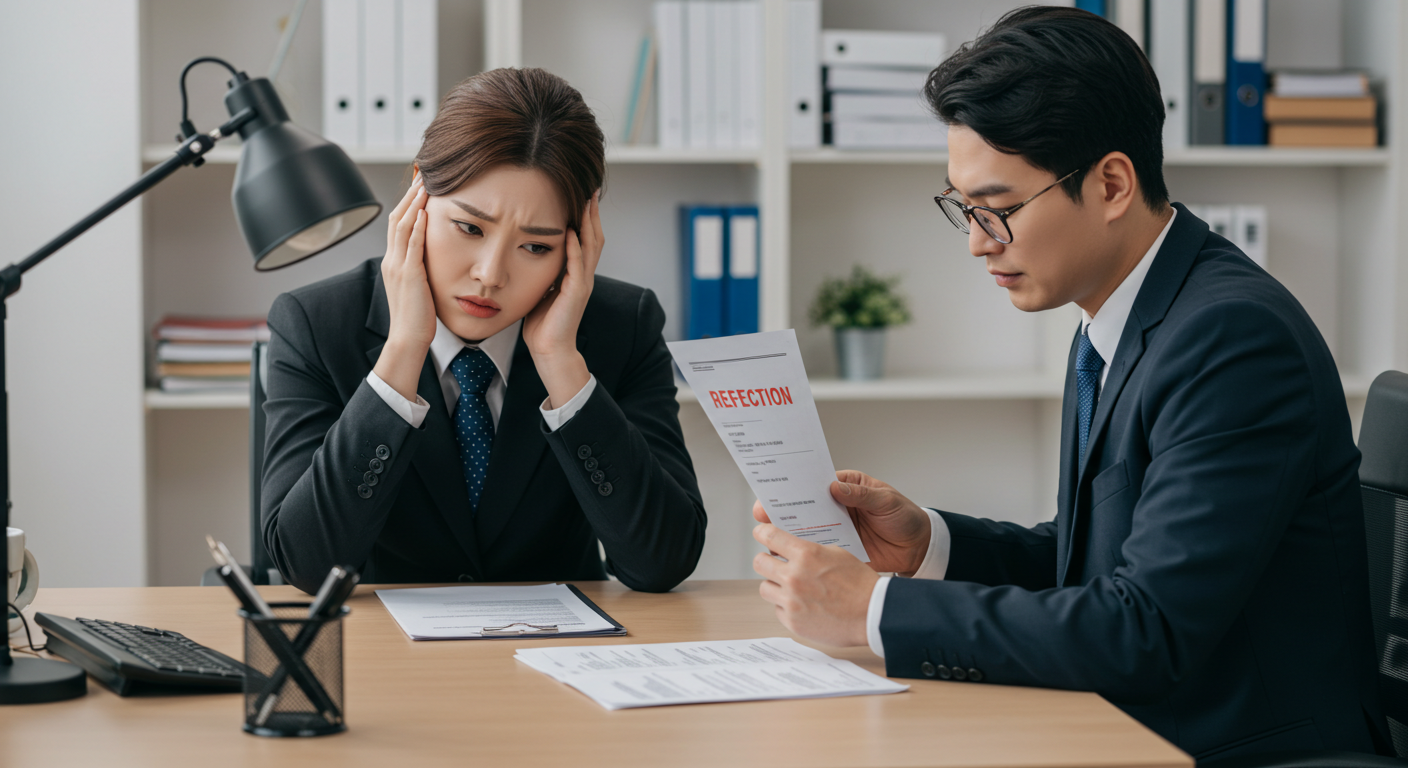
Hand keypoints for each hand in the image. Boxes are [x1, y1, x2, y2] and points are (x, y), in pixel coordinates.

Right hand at [374, 172, 434, 399]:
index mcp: (394, 262)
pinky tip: (426, 211)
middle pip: (397, 218)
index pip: (398, 225)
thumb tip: (432, 258)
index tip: (421, 187)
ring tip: (425, 184)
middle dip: (410, 195)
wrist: (408, 339)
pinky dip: (418, 226)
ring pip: (403, 226)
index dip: (409, 204)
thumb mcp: (418, 288)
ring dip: (414, 203)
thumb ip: (421, 269)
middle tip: (423, 175)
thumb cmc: (418, 317)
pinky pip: (412, 245)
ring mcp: (398, 267)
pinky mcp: (409, 276)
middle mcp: (392, 260)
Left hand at [523, 191, 602, 407]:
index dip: (584, 215)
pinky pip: (578, 266)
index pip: (584, 237)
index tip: (580, 192)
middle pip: (594, 235)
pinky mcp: (576, 293)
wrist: (549, 349)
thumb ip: (542, 268)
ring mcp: (582, 283)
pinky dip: (575, 248)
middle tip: (590, 187)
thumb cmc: (542, 322)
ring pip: (591, 246)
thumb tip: (528, 249)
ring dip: (588, 223)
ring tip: (586, 201)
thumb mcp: (541, 286)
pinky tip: (571, 231)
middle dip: (592, 211)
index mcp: (575, 272)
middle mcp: (584, 274)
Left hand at [752, 524, 876, 646]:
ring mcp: (792, 601)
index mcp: (806, 555)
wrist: (873, 614)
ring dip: (775, 585)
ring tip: (789, 587)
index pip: (770, 536)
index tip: (760, 533)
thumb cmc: (860, 583)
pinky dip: (786, 606)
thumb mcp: (837, 554)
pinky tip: (803, 605)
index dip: (762, 532)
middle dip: (765, 560)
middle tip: (772, 562)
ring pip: (764, 588)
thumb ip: (810, 551)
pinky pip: (777, 609)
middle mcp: (794, 577)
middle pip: (759, 563)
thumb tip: (790, 550)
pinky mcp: (793, 622)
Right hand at [753, 469, 930, 575]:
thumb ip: (861, 494)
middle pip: (804, 506)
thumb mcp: (885, 500)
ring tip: (770, 538)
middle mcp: (835, 506)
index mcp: (845, 486)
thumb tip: (834, 486)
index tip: (775, 489)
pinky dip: (805, 553)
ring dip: (789, 533)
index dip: (794, 485)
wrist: (918, 546)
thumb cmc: (905, 517)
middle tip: (762, 516)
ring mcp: (836, 528)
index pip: (814, 482)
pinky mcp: (839, 549)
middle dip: (782, 510)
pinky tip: (790, 557)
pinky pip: (818, 550)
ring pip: (807, 529)